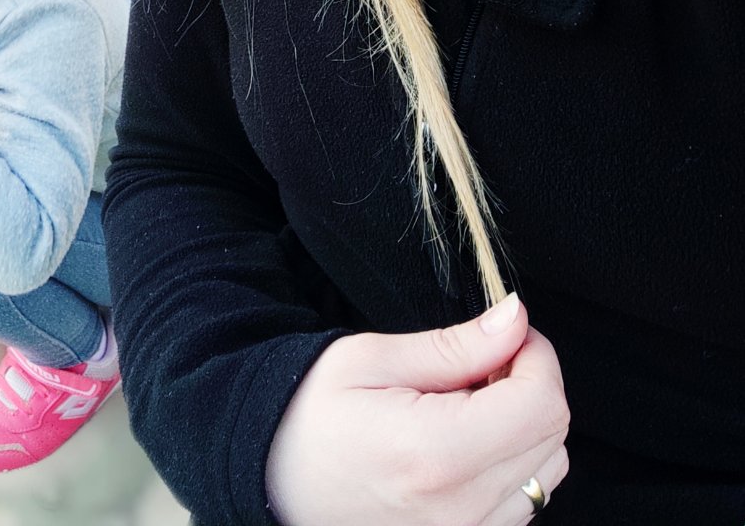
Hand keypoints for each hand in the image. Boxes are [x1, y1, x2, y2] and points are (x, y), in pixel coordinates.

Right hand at [265, 294, 569, 525]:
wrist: (272, 478)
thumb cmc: (311, 411)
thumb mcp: (373, 358)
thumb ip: (455, 345)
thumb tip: (516, 319)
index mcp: (438, 453)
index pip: (541, 404)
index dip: (536, 355)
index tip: (508, 335)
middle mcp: (462, 509)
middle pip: (553, 439)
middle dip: (531, 386)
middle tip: (481, 364)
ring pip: (546, 473)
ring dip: (523, 427)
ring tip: (468, 404)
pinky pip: (522, 502)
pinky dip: (511, 464)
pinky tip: (464, 440)